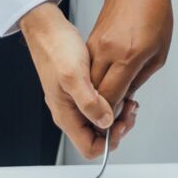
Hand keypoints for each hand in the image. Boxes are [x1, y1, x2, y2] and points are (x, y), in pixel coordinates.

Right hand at [20, 1, 115, 159]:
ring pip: (100, 121)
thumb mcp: (73, 76)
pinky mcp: (81, 91)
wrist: (47, 30)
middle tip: (130, 109)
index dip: (109, 141)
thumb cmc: (55, 49)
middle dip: (117, 128)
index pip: (90, 148)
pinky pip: (100, 106)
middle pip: (98, 137)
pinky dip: (113, 102)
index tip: (122, 123)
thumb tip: (105, 122)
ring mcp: (75, 102)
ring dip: (117, 115)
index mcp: (66, 115)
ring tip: (129, 99)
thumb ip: (89, 103)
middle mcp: (70, 113)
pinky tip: (121, 89)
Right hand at [87, 0, 173, 116]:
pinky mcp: (91, 42)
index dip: (112, 116)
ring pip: (90, 83)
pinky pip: (90, 69)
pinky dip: (96, 81)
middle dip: (103, 111)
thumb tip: (126, 97)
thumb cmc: (154, 13)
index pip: (111, 97)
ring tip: (116, 102)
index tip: (118, 123)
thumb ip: (139, 79)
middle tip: (118, 117)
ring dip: (99, 97)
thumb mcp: (159, 53)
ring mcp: (96, 46)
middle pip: (96, 94)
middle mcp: (107, 52)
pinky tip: (109, 84)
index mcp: (127, 56)